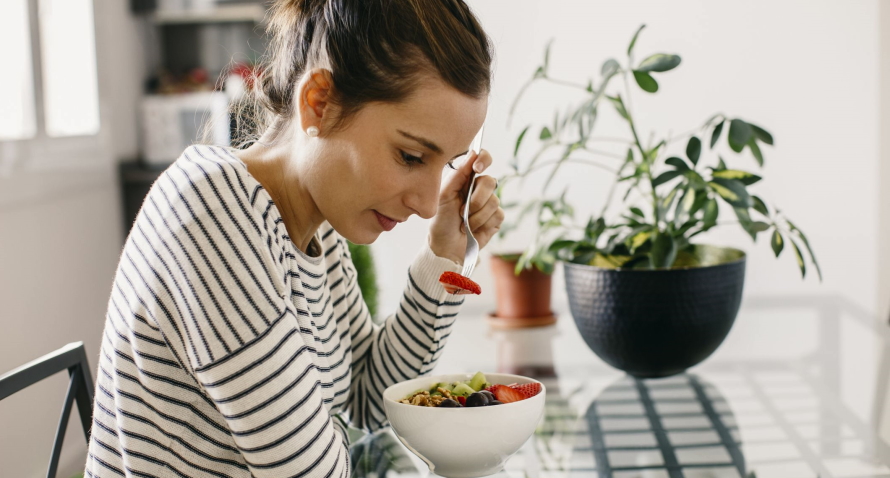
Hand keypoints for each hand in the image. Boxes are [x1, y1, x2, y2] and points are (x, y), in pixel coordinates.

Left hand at [428, 149, 504, 264]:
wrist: (446, 247)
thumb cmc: (441, 220)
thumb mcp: (444, 196)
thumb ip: (458, 175)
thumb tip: (473, 153)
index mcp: (466, 179)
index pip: (482, 159)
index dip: (484, 159)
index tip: (477, 168)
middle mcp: (479, 188)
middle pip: (490, 181)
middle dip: (475, 199)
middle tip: (462, 210)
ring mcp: (489, 203)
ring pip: (493, 201)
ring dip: (476, 216)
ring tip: (464, 223)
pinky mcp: (496, 218)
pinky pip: (497, 215)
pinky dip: (482, 224)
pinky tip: (473, 229)